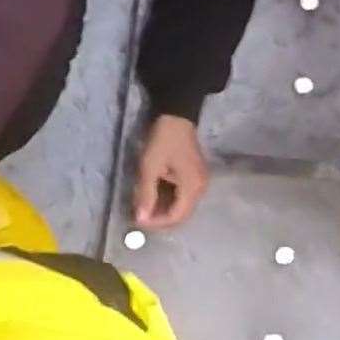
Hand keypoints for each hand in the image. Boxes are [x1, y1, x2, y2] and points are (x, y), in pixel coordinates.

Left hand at [133, 115, 208, 229]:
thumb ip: (146, 194)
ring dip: (164, 210)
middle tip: (140, 217)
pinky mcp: (196, 177)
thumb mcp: (150, 167)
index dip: (157, 223)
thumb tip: (140, 219)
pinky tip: (155, 197)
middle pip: (181, 215)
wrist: (176, 116)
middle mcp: (201, 189)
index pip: (176, 217)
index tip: (138, 221)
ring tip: (145, 208)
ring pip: (182, 207)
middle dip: (160, 219)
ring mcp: (200, 183)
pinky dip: (169, 200)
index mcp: (192, 188)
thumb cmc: (163, 141)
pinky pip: (183, 196)